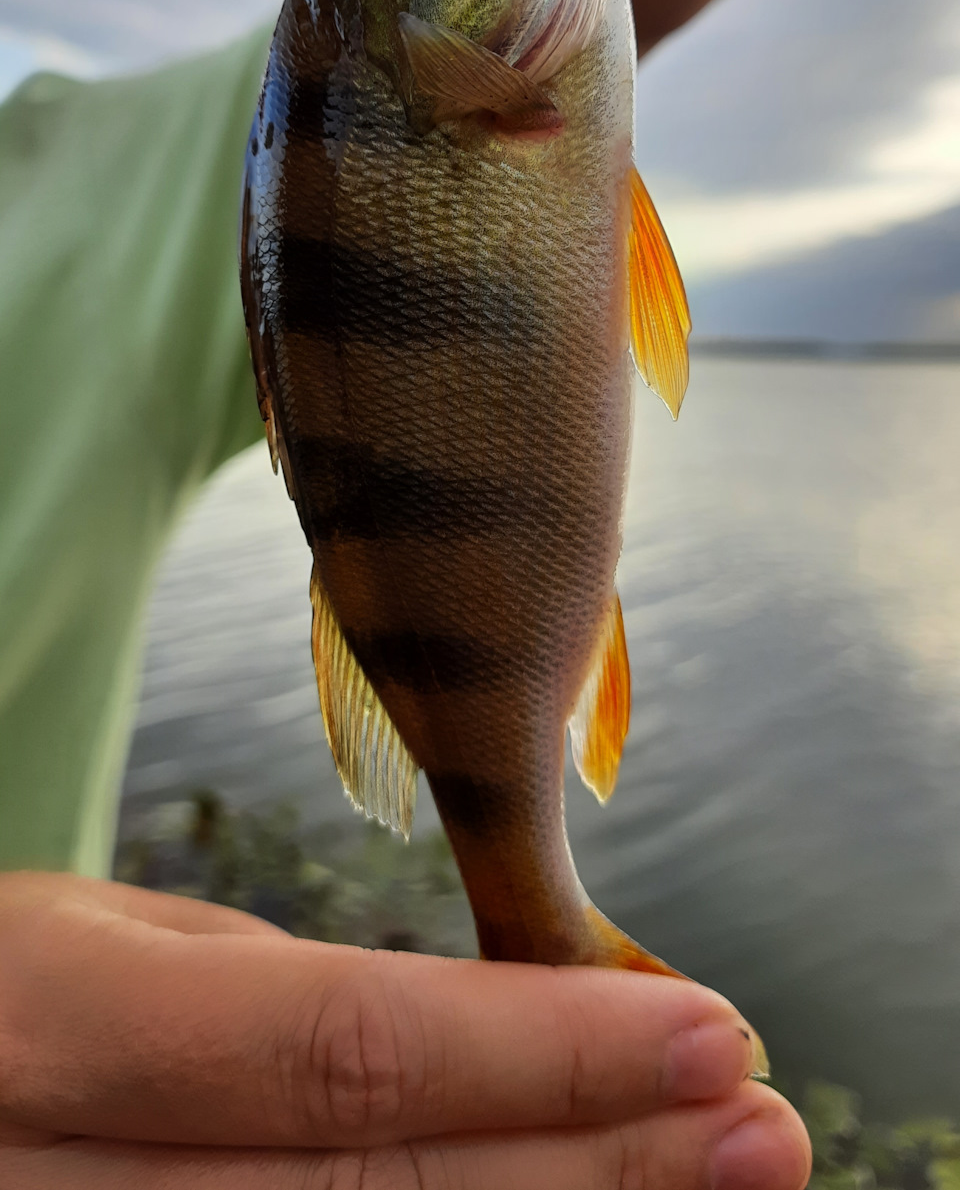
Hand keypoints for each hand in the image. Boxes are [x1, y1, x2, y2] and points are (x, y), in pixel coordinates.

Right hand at [0, 872, 809, 1187]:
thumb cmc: (8, 1001)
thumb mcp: (111, 948)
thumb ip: (284, 1003)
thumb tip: (510, 1039)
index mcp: (48, 1022)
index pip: (341, 1046)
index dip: (540, 1051)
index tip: (707, 1031)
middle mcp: (49, 1180)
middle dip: (589, 1167)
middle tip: (756, 1131)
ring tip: (704, 1188)